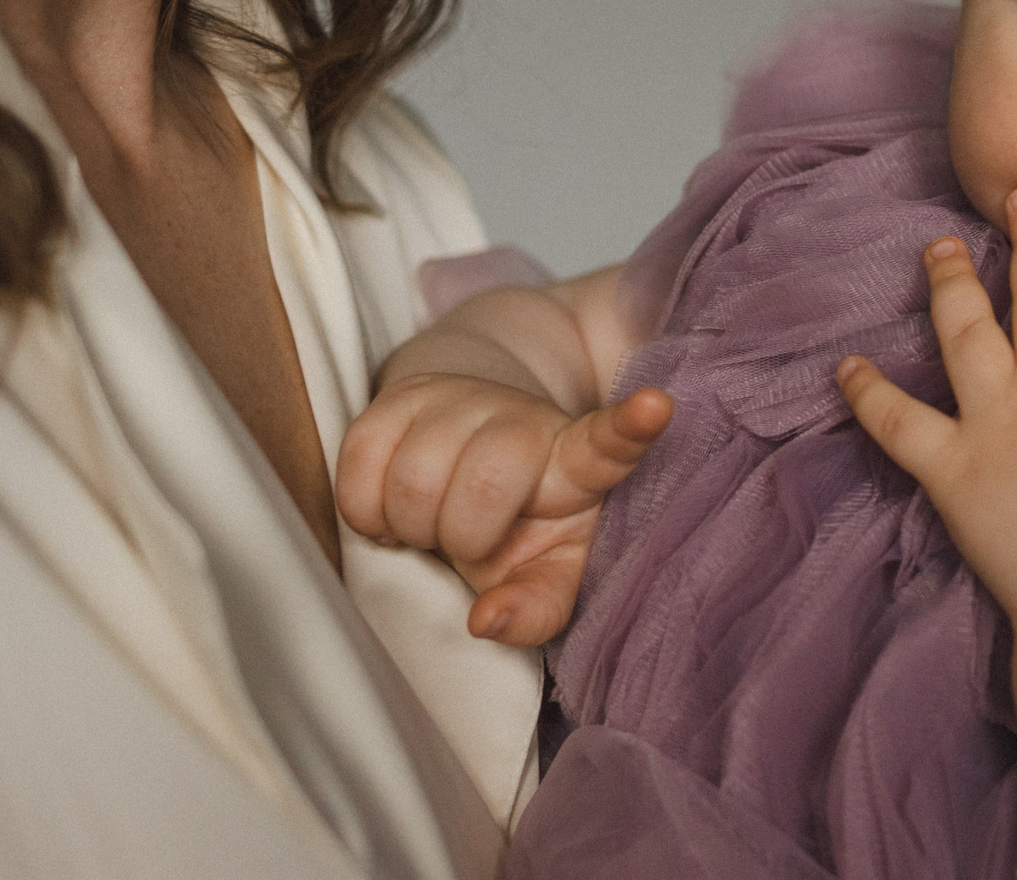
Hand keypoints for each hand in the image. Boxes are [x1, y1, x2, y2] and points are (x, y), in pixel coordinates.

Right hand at [336, 375, 671, 644]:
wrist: (459, 453)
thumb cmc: (516, 527)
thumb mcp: (541, 571)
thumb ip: (533, 609)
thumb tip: (487, 622)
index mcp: (577, 465)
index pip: (609, 444)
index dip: (629, 427)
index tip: (656, 407)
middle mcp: (523, 421)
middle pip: (484, 485)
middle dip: (462, 536)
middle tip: (464, 543)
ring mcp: (462, 399)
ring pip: (415, 478)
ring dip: (410, 525)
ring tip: (429, 525)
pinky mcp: (400, 395)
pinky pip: (360, 466)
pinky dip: (366, 510)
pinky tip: (391, 508)